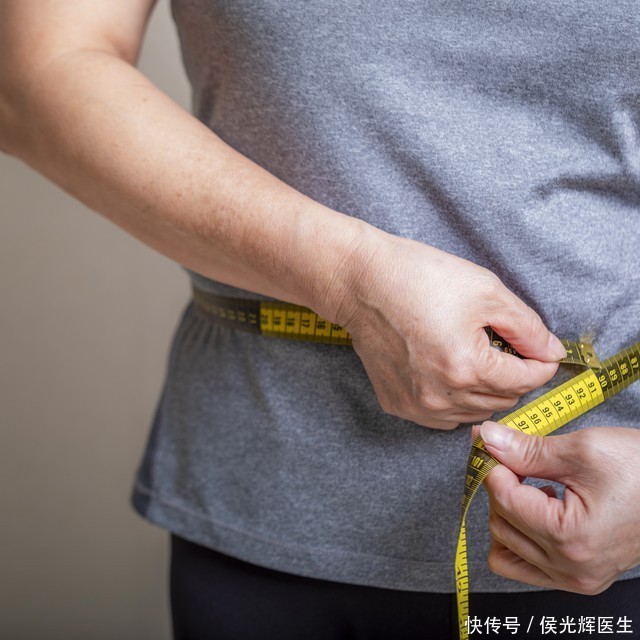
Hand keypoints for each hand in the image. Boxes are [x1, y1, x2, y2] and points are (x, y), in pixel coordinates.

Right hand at [337, 233, 564, 428]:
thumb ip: (527, 327)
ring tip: (474, 356)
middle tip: (503, 346)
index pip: (526, 381)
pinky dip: (455, 401)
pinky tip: (448, 373)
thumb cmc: (419, 278)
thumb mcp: (485, 290)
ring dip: (485, 390)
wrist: (361, 283)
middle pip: (502, 400)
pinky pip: (442, 417)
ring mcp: (416, 406)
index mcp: (467, 368)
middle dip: (513, 376)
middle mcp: (442, 397)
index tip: (541, 350)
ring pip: (474, 412)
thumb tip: (551, 352)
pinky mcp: (397, 404)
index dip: (541, 364)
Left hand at [481, 421, 639, 592]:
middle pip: (500, 523)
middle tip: (514, 459)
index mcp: (570, 536)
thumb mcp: (583, 450)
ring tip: (532, 487)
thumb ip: (526, 449)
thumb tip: (486, 438)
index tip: (494, 442)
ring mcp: (576, 578)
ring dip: (507, 514)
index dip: (494, 465)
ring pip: (505, 550)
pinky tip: (542, 509)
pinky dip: (520, 537)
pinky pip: (526, 566)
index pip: (502, 498)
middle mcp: (571, 567)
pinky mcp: (580, 578)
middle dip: (500, 487)